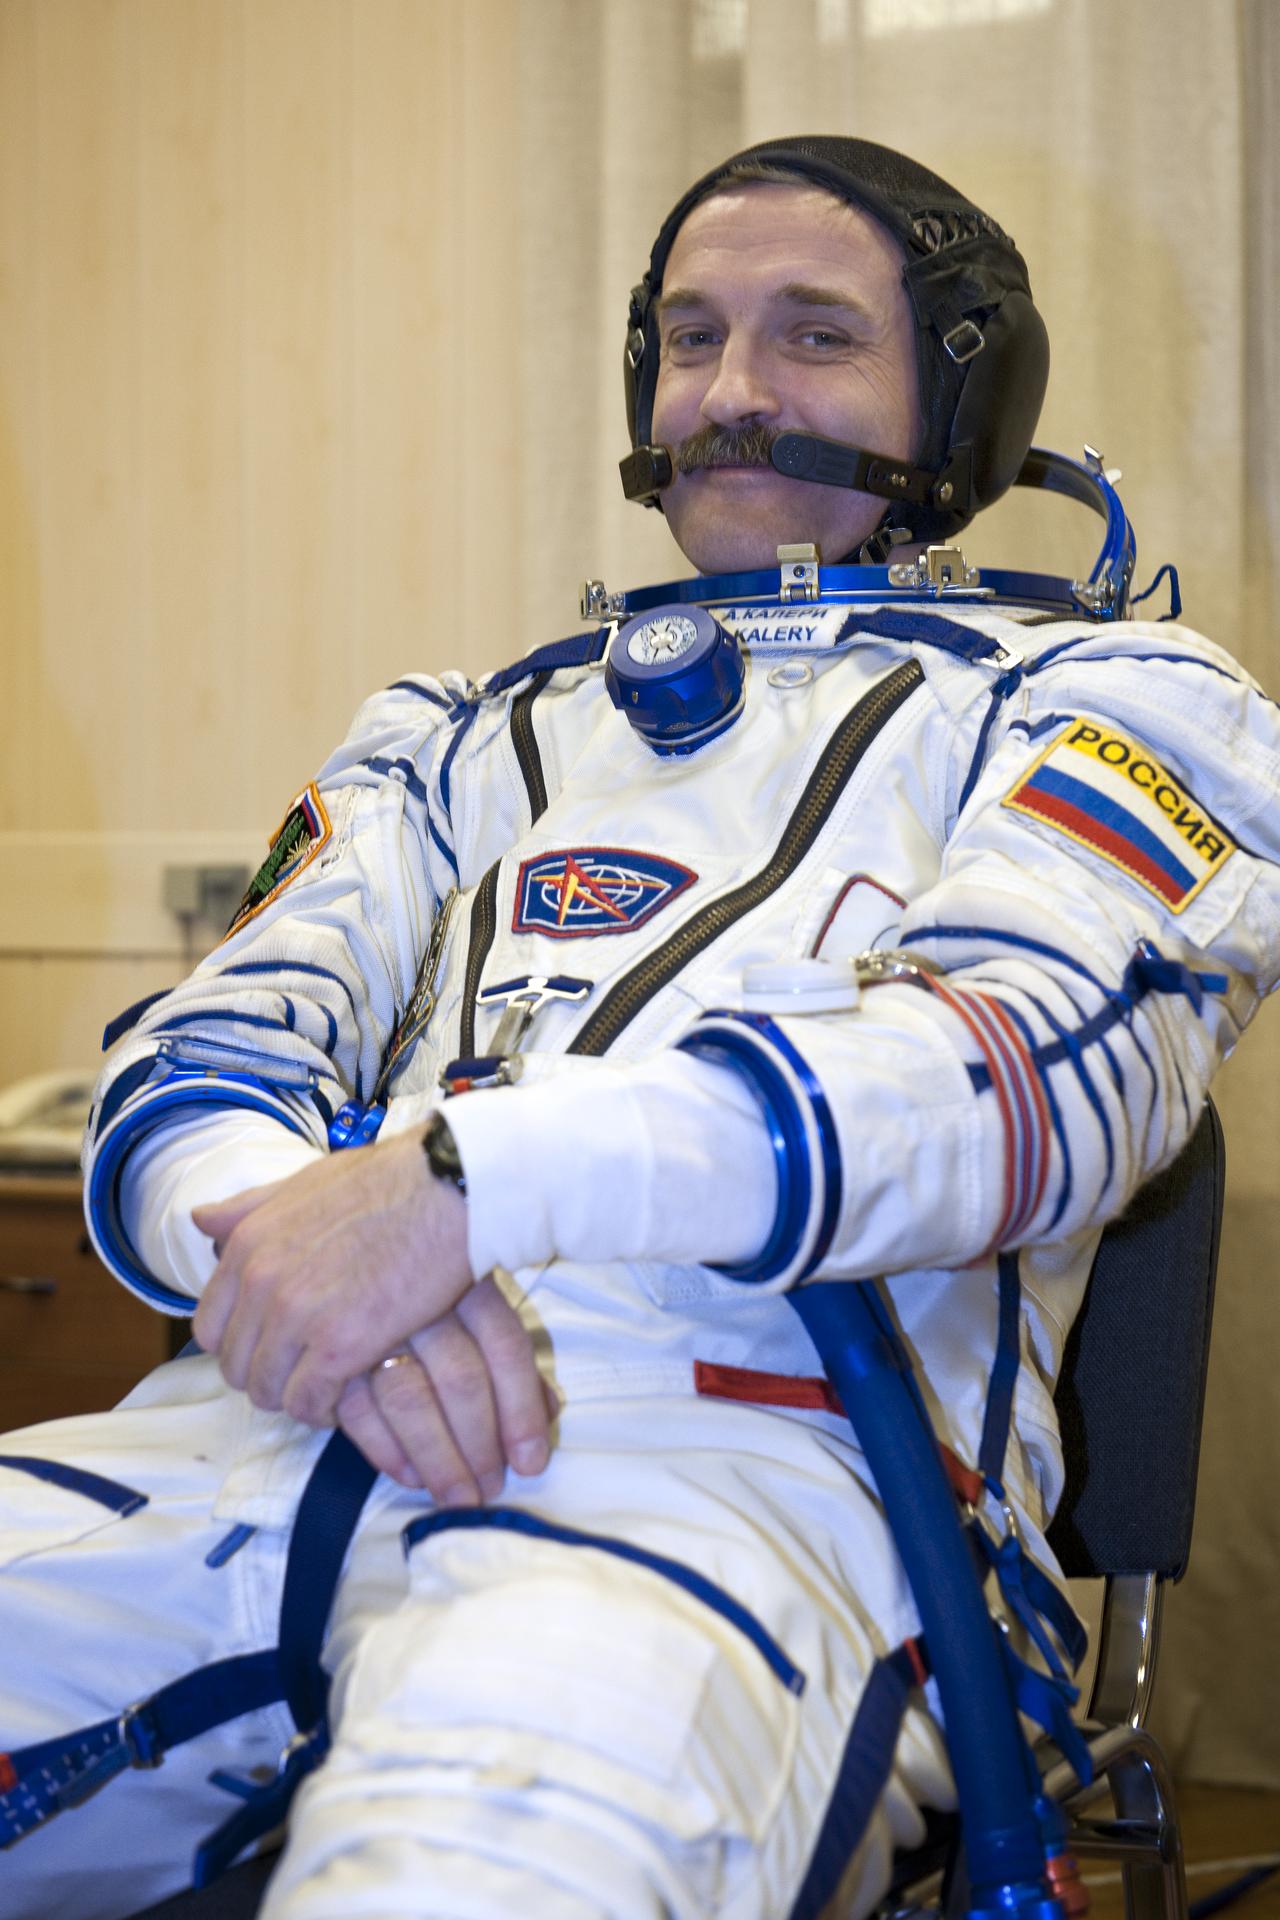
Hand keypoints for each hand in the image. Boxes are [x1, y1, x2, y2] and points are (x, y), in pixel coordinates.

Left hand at [191, 1131, 472, 1426]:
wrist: (445, 1188)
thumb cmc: (386, 1179)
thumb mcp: (303, 1183)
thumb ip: (249, 1207)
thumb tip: (201, 1219)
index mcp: (248, 1245)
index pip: (210, 1326)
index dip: (239, 1345)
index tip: (272, 1347)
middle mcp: (261, 1284)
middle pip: (237, 1366)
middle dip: (268, 1374)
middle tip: (306, 1370)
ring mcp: (298, 1317)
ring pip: (268, 1391)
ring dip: (296, 1395)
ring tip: (330, 1384)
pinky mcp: (340, 1346)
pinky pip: (308, 1403)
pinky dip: (325, 1408)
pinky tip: (351, 1390)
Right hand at [335, 1277, 558, 1502]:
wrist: (336, 1225)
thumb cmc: (416, 1262)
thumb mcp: (467, 1284)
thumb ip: (503, 1345)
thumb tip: (549, 1408)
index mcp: (462, 1279)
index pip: (504, 1345)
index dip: (522, 1409)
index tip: (531, 1462)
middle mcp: (419, 1301)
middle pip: (461, 1380)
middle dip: (479, 1445)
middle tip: (488, 1491)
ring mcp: (368, 1324)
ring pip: (410, 1400)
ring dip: (437, 1458)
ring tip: (457, 1495)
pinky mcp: (325, 1349)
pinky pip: (357, 1408)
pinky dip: (385, 1449)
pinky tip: (409, 1475)